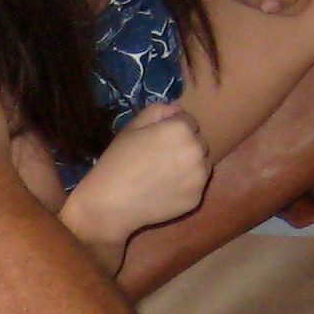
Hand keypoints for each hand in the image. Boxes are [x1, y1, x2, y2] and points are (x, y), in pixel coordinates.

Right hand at [61, 104, 212, 249]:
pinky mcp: (197, 198)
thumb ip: (158, 110)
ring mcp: (199, 177)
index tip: (157, 140)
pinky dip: (185, 186)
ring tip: (164, 175)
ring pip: (202, 164)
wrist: (111, 204)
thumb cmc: (117, 161)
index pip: (189, 121)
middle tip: (161, 159)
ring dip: (189, 165)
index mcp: (181, 129)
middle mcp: (196, 150)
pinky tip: (165, 190)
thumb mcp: (132, 127)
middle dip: (185, 146)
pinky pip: (196, 186)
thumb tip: (177, 110)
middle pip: (199, 142)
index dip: (172, 129)